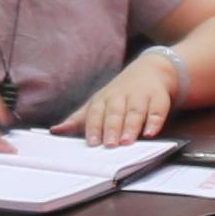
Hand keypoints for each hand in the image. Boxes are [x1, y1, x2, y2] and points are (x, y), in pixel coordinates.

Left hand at [67, 51, 181, 140]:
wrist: (151, 70)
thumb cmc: (120, 93)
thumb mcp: (98, 104)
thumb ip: (79, 119)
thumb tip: (56, 130)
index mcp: (104, 99)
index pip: (96, 113)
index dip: (94, 127)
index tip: (92, 142)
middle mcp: (122, 97)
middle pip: (115, 113)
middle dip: (112, 128)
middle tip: (110, 144)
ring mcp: (141, 97)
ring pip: (135, 112)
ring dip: (131, 126)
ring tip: (127, 140)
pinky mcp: (158, 99)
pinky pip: (157, 111)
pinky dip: (154, 122)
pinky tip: (150, 132)